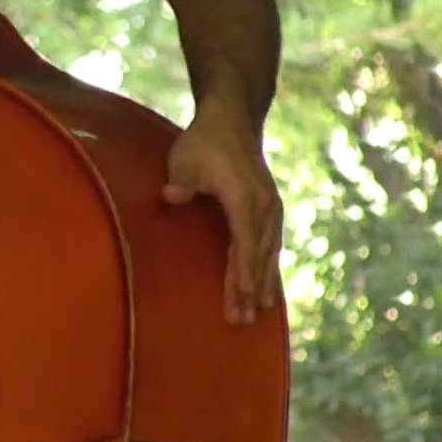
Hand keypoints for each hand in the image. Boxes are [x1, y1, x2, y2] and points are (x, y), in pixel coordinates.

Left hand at [162, 99, 282, 324]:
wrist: (232, 120)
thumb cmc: (204, 142)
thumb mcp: (185, 158)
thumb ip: (180, 181)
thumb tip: (170, 197)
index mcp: (245, 199)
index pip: (244, 244)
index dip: (243, 274)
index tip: (242, 299)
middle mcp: (265, 207)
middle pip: (258, 256)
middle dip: (251, 289)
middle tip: (242, 321)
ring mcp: (271, 209)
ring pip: (268, 253)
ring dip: (264, 283)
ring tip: (259, 314)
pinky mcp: (270, 209)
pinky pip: (271, 245)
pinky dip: (270, 268)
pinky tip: (269, 290)